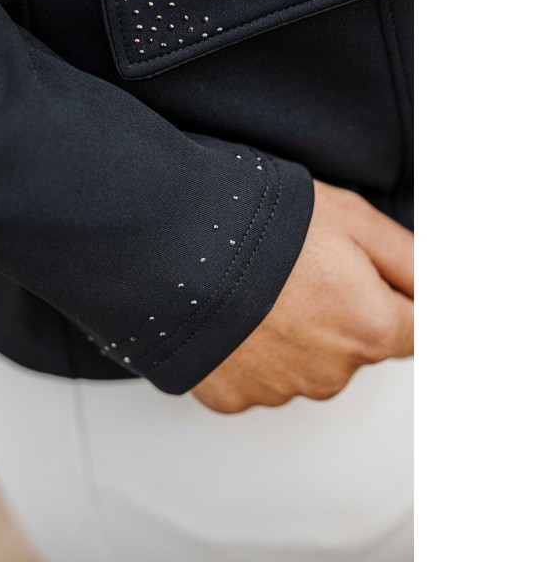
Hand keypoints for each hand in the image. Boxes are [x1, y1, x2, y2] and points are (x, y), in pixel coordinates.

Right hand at [192, 180, 413, 413]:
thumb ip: (411, 259)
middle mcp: (330, 373)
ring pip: (305, 364)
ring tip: (255, 287)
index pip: (418, 329)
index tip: (366, 277)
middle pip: (356, 346)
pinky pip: (256, 377)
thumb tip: (444, 287)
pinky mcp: (230, 397)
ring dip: (292, 334)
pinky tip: (231, 313)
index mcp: (371, 328)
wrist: (171, 242)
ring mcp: (277, 390)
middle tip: (298, 268)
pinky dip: (249, 352)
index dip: (394, 294)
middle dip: (340, 311)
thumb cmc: (257, 223)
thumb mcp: (350, 218)